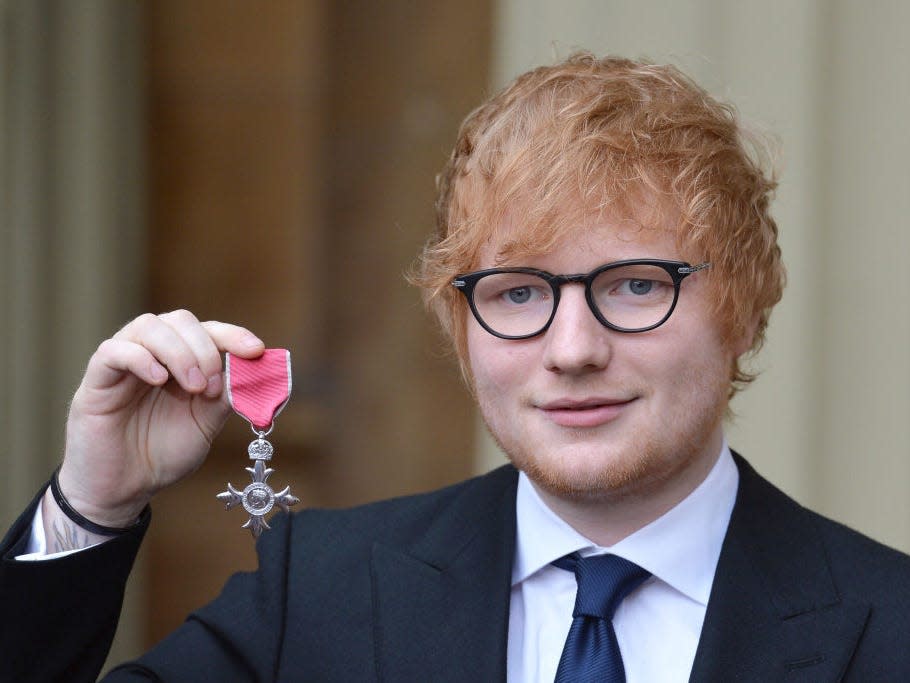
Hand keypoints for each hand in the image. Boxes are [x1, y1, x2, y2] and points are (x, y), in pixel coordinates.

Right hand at [57, 310, 264, 526]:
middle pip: (179, 320)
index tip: (255, 350)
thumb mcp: (206, 425)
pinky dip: (140, 358)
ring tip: (194, 387)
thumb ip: (226, 397)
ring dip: (179, 352)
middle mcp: (153, 355)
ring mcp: (123, 364)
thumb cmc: (162, 454)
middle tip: (213, 385)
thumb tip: (254, 372)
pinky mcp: (96, 380)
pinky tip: (159, 380)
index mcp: (181, 362)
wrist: (124, 490)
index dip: (233, 334)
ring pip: (148, 326)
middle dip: (205, 347)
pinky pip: (112, 351)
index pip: (207, 331)